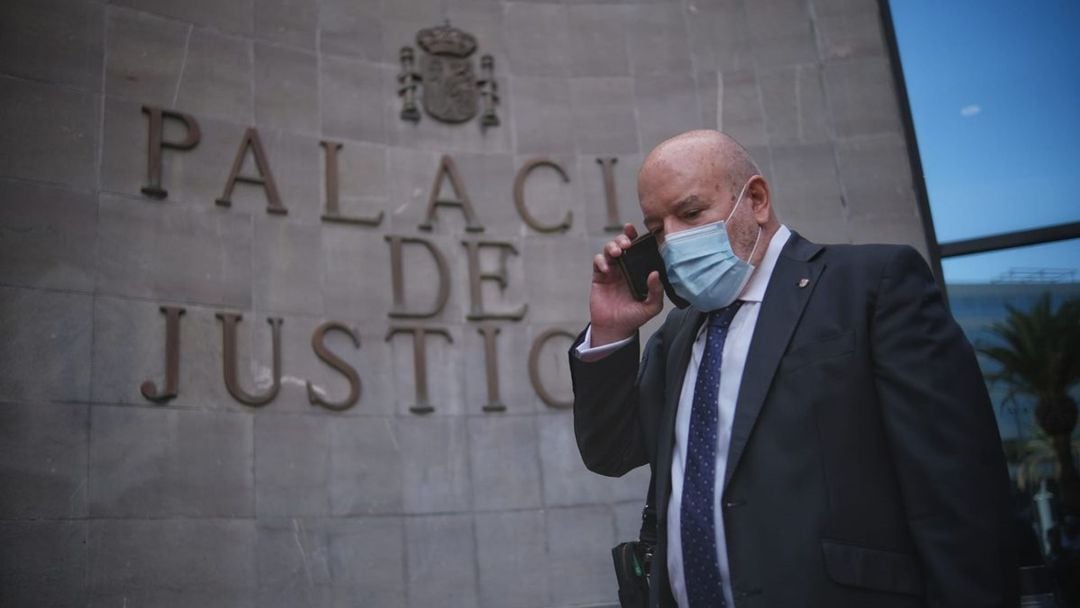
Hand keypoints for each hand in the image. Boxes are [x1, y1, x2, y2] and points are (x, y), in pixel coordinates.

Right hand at [589, 224, 663, 345]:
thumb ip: (656, 291)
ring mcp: (612, 270)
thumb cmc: (634, 317)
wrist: (615, 329)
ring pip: (609, 249)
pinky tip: (606, 268)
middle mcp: (625, 267)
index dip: (637, 237)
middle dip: (622, 238)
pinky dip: (601, 260)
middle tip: (626, 245)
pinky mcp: (599, 276)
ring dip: (611, 246)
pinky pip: (598, 261)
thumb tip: (655, 274)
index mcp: (639, 270)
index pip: (639, 248)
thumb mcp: (651, 306)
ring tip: (616, 253)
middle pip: (622, 243)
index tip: (636, 230)